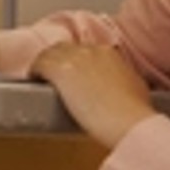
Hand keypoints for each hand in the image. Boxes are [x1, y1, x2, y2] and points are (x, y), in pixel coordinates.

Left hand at [31, 41, 154, 148]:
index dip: (77, 62)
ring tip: (42, 79)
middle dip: (60, 61)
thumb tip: (118, 87)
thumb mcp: (135, 88)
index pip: (85, 51)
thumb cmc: (135, 111)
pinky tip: (34, 80)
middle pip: (66, 48)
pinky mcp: (59, 70)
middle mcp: (92, 50)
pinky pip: (39, 63)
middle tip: (57, 77)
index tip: (75, 74)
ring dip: (45, 65)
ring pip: (50, 53)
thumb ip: (123, 81)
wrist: (128, 120)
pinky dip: (35, 71)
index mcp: (110, 53)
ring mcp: (74, 58)